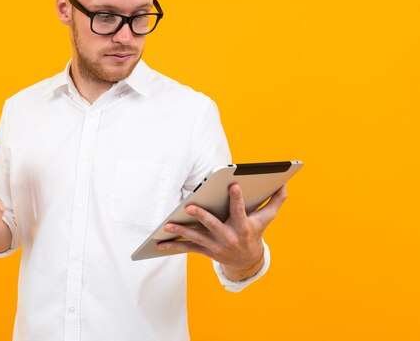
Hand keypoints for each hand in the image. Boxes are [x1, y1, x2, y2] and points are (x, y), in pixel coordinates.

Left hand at [158, 183, 287, 280]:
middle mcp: (229, 237)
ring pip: (196, 238)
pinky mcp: (206, 251)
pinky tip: (159, 243)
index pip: (240, 210)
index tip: (233, 184)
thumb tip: (285, 184)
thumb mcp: (267, 218)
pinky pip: (188, 248)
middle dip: (201, 216)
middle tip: (189, 207)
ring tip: (167, 225)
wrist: (247, 261)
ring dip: (181, 231)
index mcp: (243, 227)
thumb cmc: (255, 232)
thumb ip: (276, 201)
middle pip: (213, 225)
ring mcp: (216, 246)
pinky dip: (173, 245)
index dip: (237, 198)